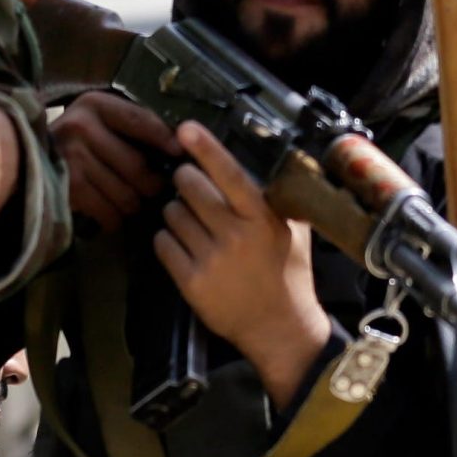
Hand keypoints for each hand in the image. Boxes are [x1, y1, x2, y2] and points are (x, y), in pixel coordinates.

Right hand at [51, 90, 177, 232]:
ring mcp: (72, 159)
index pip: (141, 121)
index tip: (180, 153)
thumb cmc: (74, 141)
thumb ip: (132, 126)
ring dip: (134, 204)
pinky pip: (109, 213)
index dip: (164, 139)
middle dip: (152, 184)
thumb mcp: (98, 119)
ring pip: (126, 194)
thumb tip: (178, 144)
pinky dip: (115, 219)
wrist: (21, 157)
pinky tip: (112, 214)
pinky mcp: (67, 189)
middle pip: (138, 166)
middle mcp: (81, 127)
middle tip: (154, 189)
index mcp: (95, 105)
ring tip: (132, 202)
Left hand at [155, 122, 328, 407]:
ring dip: (176, 213)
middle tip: (190, 185)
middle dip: (185, 181)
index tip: (186, 129)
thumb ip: (277, 199)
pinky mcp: (191, 282)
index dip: (206, 148)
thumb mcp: (294, 231)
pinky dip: (168, 240)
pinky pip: (163, 244)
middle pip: (190, 187)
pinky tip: (183, 245)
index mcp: (262, 218)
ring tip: (193, 224)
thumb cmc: (289, 274)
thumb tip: (262, 164)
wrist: (279, 328)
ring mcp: (211, 260)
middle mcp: (235, 235)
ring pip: (172, 214)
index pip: (230, 174)